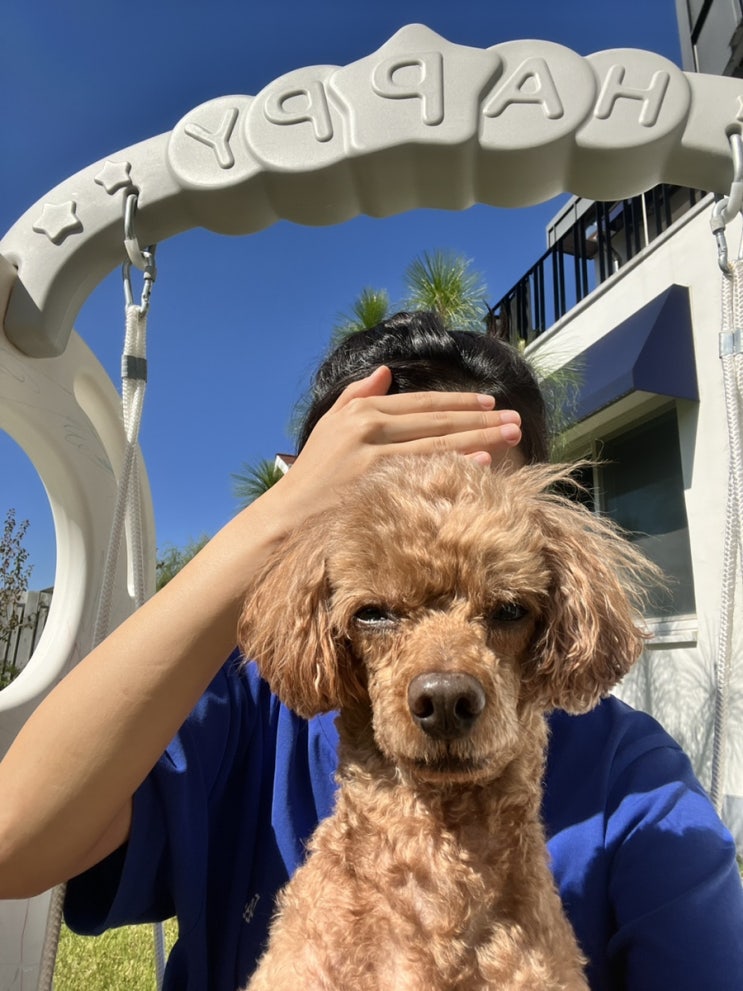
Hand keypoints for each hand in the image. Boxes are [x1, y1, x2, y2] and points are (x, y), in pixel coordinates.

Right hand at [273, 366, 521, 519]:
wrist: (286, 519)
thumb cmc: (312, 474)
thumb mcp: (329, 426)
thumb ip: (356, 396)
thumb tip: (386, 372)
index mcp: (363, 413)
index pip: (423, 403)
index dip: (460, 401)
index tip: (491, 402)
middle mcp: (370, 429)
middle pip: (438, 421)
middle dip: (482, 418)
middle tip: (516, 419)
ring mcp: (375, 458)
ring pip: (439, 444)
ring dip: (480, 438)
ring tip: (512, 436)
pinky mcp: (378, 486)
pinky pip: (426, 472)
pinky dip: (455, 463)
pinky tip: (483, 461)